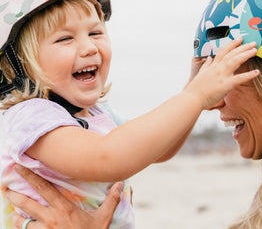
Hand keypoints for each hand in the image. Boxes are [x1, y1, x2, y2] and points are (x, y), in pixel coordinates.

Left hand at [5, 165, 121, 228]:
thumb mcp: (103, 218)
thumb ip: (111, 200)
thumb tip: (121, 184)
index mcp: (64, 209)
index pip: (44, 188)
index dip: (31, 176)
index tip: (20, 167)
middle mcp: (50, 219)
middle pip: (27, 204)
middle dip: (14, 194)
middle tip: (4, 187)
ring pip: (22, 222)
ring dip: (16, 215)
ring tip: (11, 209)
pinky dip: (22, 228)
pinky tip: (21, 225)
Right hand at [184, 38, 258, 109]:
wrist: (192, 98)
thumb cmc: (195, 89)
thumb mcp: (200, 74)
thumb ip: (206, 65)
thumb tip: (209, 58)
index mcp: (212, 66)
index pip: (223, 51)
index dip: (232, 44)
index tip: (239, 39)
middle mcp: (218, 68)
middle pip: (231, 54)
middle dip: (242, 47)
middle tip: (252, 42)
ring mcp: (222, 76)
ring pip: (235, 61)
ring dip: (246, 54)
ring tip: (255, 50)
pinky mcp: (225, 85)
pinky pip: (239, 78)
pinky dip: (248, 75)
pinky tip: (257, 72)